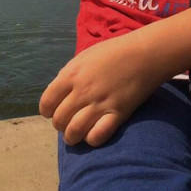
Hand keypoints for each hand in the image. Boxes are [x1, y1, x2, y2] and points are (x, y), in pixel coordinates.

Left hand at [39, 31, 166, 146]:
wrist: (143, 54)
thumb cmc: (112, 52)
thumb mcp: (83, 57)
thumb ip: (68, 75)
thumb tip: (56, 92)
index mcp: (71, 75)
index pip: (47, 102)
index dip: (47, 110)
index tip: (52, 111)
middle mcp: (82, 92)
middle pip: (59, 120)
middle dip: (59, 125)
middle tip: (66, 123)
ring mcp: (99, 104)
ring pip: (74, 131)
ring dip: (71, 137)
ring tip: (75, 135)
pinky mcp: (117, 114)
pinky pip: (97, 136)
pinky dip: (91, 139)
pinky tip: (93, 134)